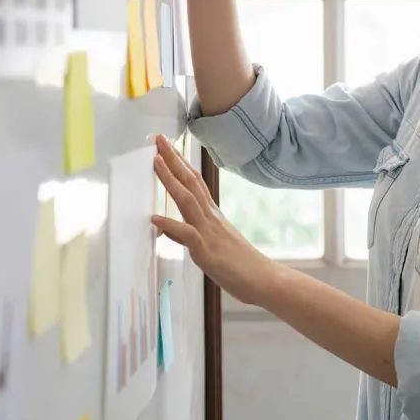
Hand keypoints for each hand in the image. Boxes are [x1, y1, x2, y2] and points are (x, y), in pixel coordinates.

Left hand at [151, 134, 273, 304]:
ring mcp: (209, 232)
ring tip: (156, 161)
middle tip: (158, 139)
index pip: (194, 182)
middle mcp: (211, 218)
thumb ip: (190, 235)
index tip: (167, 147)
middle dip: (173, 160)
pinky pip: (187, 234)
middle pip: (190, 182)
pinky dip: (171, 225)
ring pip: (187, 200)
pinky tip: (155, 218)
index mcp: (213, 215)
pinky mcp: (207, 251)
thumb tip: (169, 229)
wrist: (264, 280)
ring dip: (170, 180)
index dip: (180, 163)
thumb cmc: (240, 265)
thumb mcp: (212, 246)